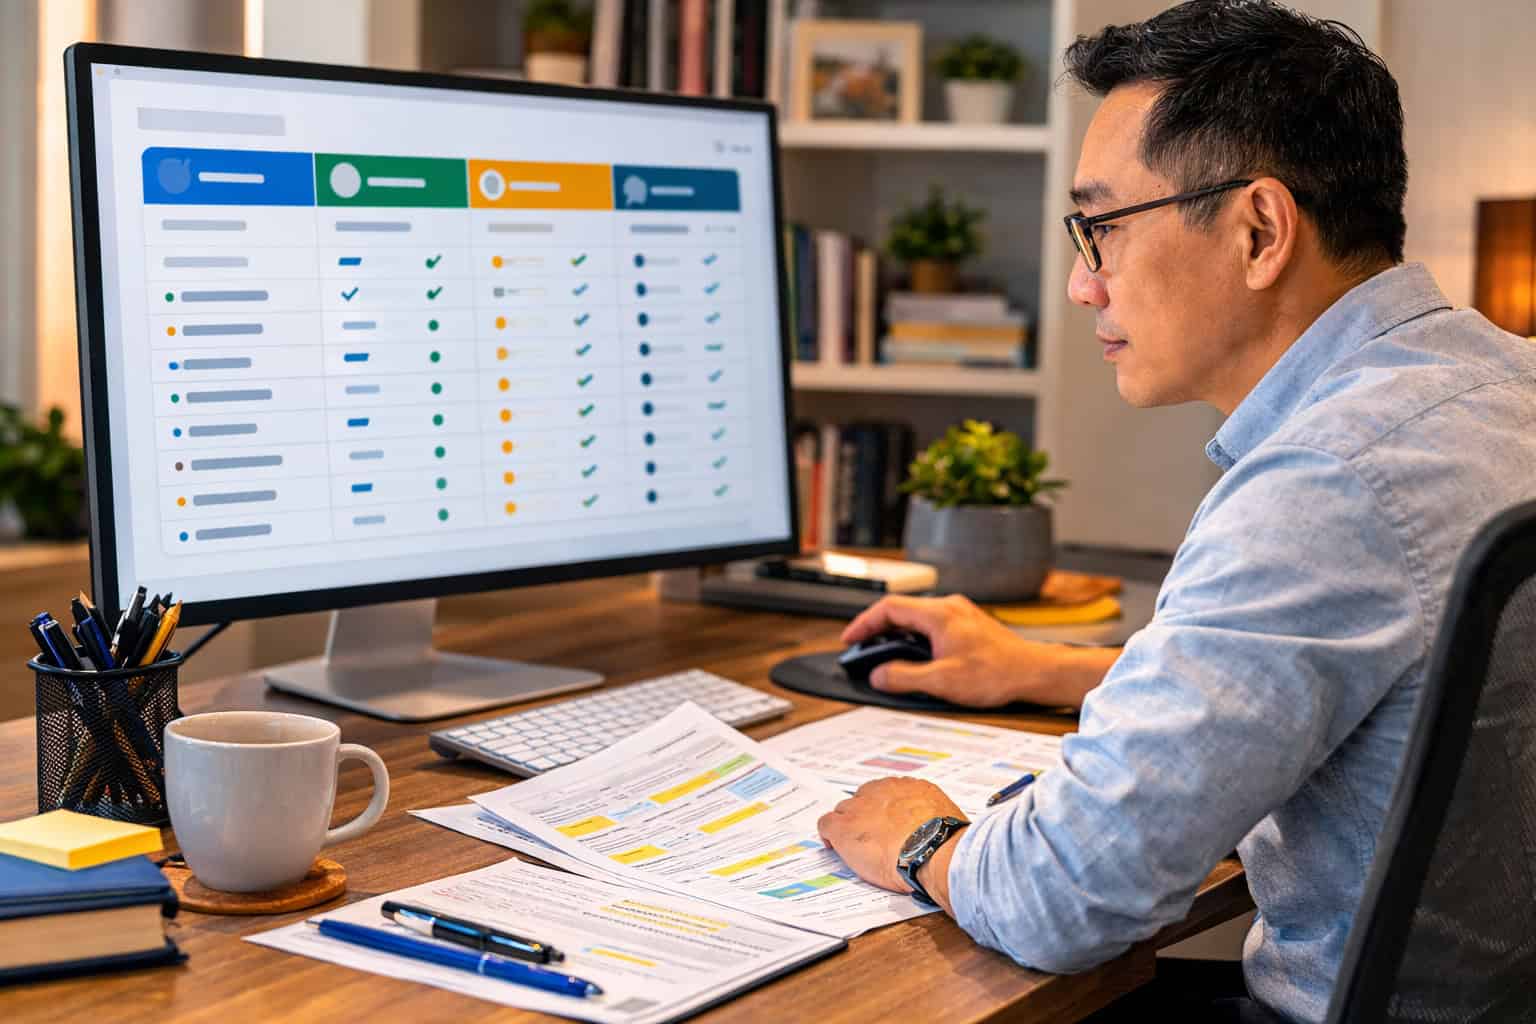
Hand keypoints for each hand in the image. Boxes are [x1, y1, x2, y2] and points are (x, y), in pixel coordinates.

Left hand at [816, 777, 965, 904]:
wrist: (930, 849)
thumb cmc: (945, 841)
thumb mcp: (947, 820)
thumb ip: (936, 820)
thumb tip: (940, 832)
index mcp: (909, 788)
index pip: (888, 794)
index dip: (885, 812)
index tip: (889, 826)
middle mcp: (882, 791)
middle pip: (864, 799)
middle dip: (866, 817)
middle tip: (873, 839)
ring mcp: (860, 807)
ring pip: (844, 811)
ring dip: (849, 826)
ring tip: (855, 847)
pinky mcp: (844, 826)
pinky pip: (826, 824)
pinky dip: (829, 835)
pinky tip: (834, 847)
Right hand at [842, 594, 1099, 707]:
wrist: (1035, 672)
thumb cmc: (996, 674)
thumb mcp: (942, 681)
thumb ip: (904, 677)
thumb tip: (878, 675)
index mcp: (939, 614)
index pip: (888, 608)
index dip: (864, 624)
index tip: (849, 640)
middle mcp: (949, 607)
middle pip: (901, 611)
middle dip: (877, 630)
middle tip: (861, 650)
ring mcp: (960, 614)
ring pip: (917, 618)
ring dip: (897, 636)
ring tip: (884, 657)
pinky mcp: (968, 626)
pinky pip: (931, 626)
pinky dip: (915, 639)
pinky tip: (915, 658)